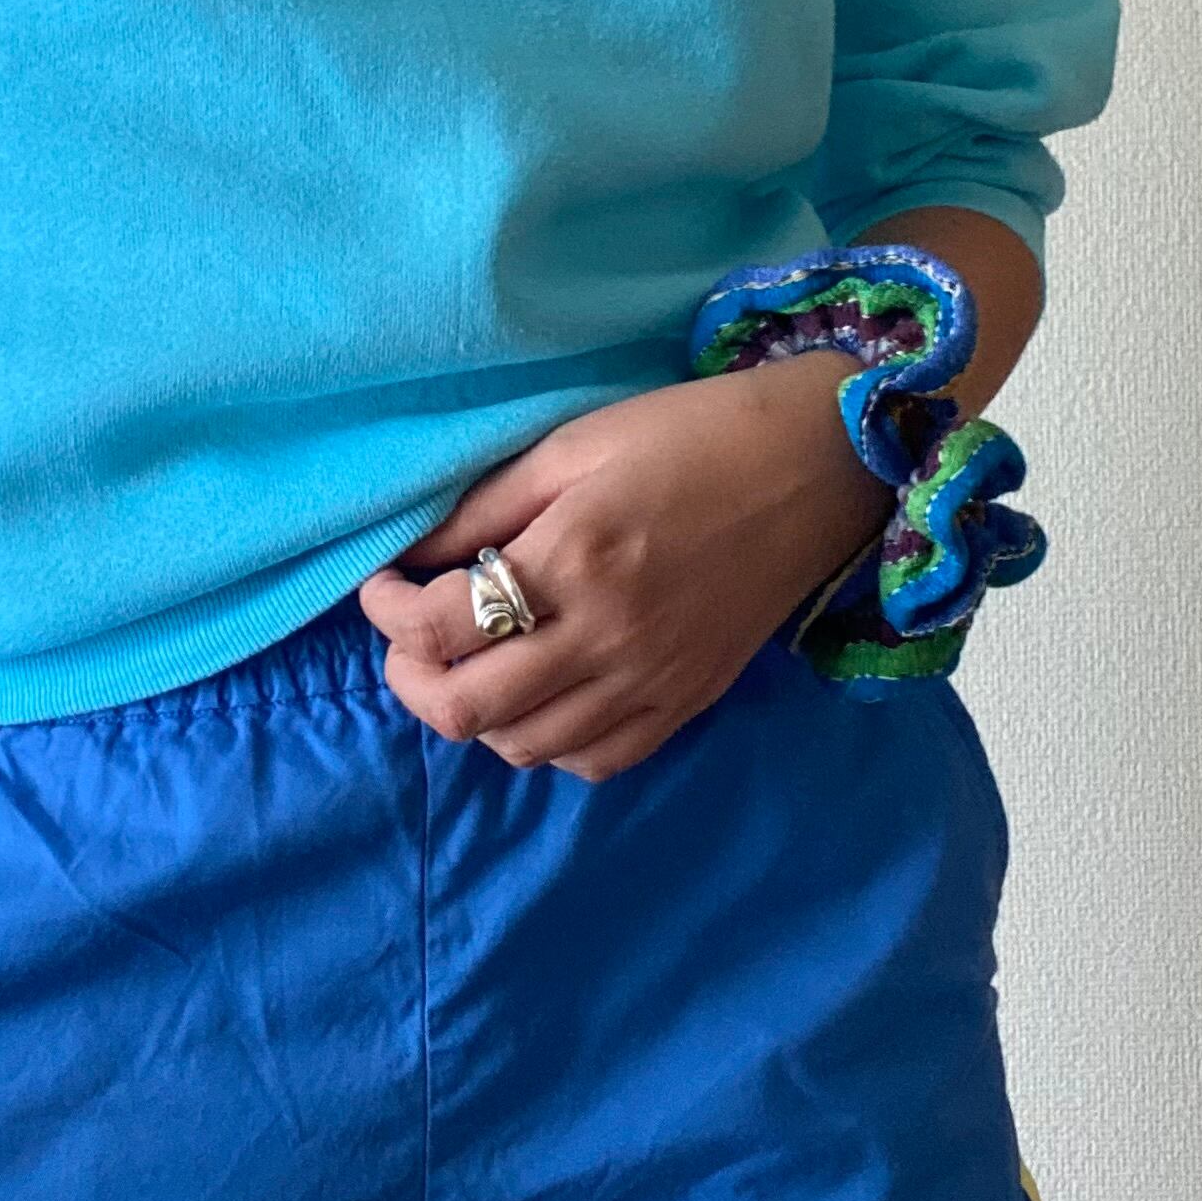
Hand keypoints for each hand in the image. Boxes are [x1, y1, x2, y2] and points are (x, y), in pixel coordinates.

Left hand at [356, 356, 891, 780]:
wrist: (817, 468)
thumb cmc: (688, 438)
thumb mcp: (571, 446)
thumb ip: (484, 508)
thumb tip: (411, 557)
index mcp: (572, 560)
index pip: (438, 626)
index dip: (387, 610)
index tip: (384, 584)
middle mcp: (607, 637)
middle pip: (466, 710)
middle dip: (411, 678)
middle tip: (409, 637)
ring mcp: (650, 681)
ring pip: (522, 748)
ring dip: (474, 714)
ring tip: (472, 662)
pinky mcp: (685, 703)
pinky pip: (593, 762)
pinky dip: (547, 742)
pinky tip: (540, 696)